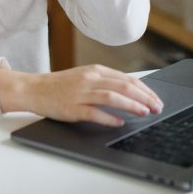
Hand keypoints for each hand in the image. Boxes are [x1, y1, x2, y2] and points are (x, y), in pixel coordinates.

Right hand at [0, 64, 163, 126]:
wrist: (35, 89)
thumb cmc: (62, 85)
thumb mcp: (86, 77)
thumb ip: (106, 82)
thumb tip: (132, 93)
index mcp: (96, 71)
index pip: (127, 79)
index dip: (145, 90)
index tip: (156, 99)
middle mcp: (90, 79)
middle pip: (124, 86)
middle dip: (144, 97)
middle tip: (157, 108)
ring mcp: (81, 93)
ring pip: (112, 97)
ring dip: (132, 105)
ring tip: (145, 112)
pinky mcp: (72, 107)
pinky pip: (94, 112)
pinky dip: (109, 118)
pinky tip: (119, 122)